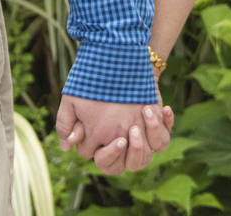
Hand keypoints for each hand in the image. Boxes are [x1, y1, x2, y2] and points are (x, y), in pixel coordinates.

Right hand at [56, 94, 173, 174]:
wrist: (116, 64)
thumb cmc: (92, 84)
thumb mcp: (74, 100)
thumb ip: (65, 122)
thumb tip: (67, 146)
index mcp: (101, 142)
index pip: (101, 160)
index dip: (98, 148)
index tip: (99, 130)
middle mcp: (121, 143)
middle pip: (127, 165)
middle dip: (129, 152)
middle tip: (128, 133)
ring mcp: (139, 138)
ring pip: (147, 157)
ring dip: (147, 139)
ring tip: (144, 114)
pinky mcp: (154, 127)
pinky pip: (163, 139)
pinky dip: (165, 125)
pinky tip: (162, 109)